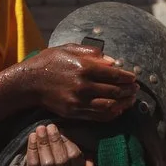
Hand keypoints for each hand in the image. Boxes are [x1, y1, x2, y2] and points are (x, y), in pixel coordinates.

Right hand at [15, 44, 137, 120]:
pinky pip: (98, 116)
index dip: (127, 77)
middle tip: (136, 89)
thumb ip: (92, 53)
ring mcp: (79, 101)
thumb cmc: (50, 62)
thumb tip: (113, 61)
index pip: (114, 75)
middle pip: (115, 91)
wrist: (29, 82)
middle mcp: (83, 85)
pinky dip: (111, 114)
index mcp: (84, 67)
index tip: (134, 78)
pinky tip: (118, 110)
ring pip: (109, 106)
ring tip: (130, 100)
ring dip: (124, 104)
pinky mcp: (74, 112)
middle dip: (129, 91)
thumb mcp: (68, 48)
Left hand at [25, 124, 91, 165]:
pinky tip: (32, 136)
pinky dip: (32, 149)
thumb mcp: (81, 150)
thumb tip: (89, 165)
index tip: (62, 129)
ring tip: (40, 129)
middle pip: (60, 161)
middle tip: (50, 126)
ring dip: (43, 144)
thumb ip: (86, 153)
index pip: (74, 157)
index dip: (67, 143)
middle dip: (55, 141)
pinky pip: (33, 165)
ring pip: (47, 163)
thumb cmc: (68, 151)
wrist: (52, 159)